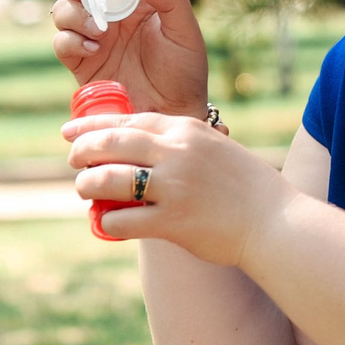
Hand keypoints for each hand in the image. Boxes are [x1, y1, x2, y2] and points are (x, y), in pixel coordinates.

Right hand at [51, 0, 210, 117]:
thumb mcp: (186, 31)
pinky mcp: (80, 63)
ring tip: (98, 30)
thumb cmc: (185, 71)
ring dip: (74, 13)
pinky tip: (92, 47)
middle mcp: (111, 16)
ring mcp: (93, 39)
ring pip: (64, 11)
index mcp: (137, 2)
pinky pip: (62, 43)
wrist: (171, 112)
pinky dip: (70, 40)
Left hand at [66, 108, 290, 266]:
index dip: (91, 126)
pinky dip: (107, 222)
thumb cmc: (243, 188)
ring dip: (87, 186)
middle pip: (109, 145)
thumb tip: (136, 144)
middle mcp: (178, 153)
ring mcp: (174, 187)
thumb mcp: (214, 148)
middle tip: (73, 164)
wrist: (276, 223)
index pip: (127, 121)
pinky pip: (121, 220)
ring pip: (107, 180)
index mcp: (187, 131)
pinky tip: (107, 223)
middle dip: (81, 153)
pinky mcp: (173, 221)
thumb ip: (178, 142)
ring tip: (86, 192)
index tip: (68, 132)